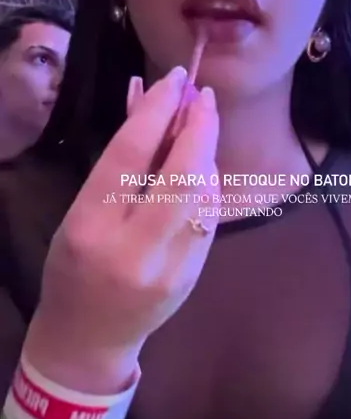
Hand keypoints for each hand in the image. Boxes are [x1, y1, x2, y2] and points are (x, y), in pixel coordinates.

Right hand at [24, 66, 218, 391]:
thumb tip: (148, 99)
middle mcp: (131, 248)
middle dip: (200, 128)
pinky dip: (208, 186)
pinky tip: (201, 168)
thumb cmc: (73, 267)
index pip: (130, 156)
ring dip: (207, 155)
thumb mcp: (82, 210)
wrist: (88, 338)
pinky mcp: (192, 278)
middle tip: (204, 96)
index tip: (175, 80)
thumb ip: (118, 161)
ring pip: (204, 196)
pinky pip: (208, 219)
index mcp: (90, 226)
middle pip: (181, 175)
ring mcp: (168, 268)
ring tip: (200, 129)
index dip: (157, 110)